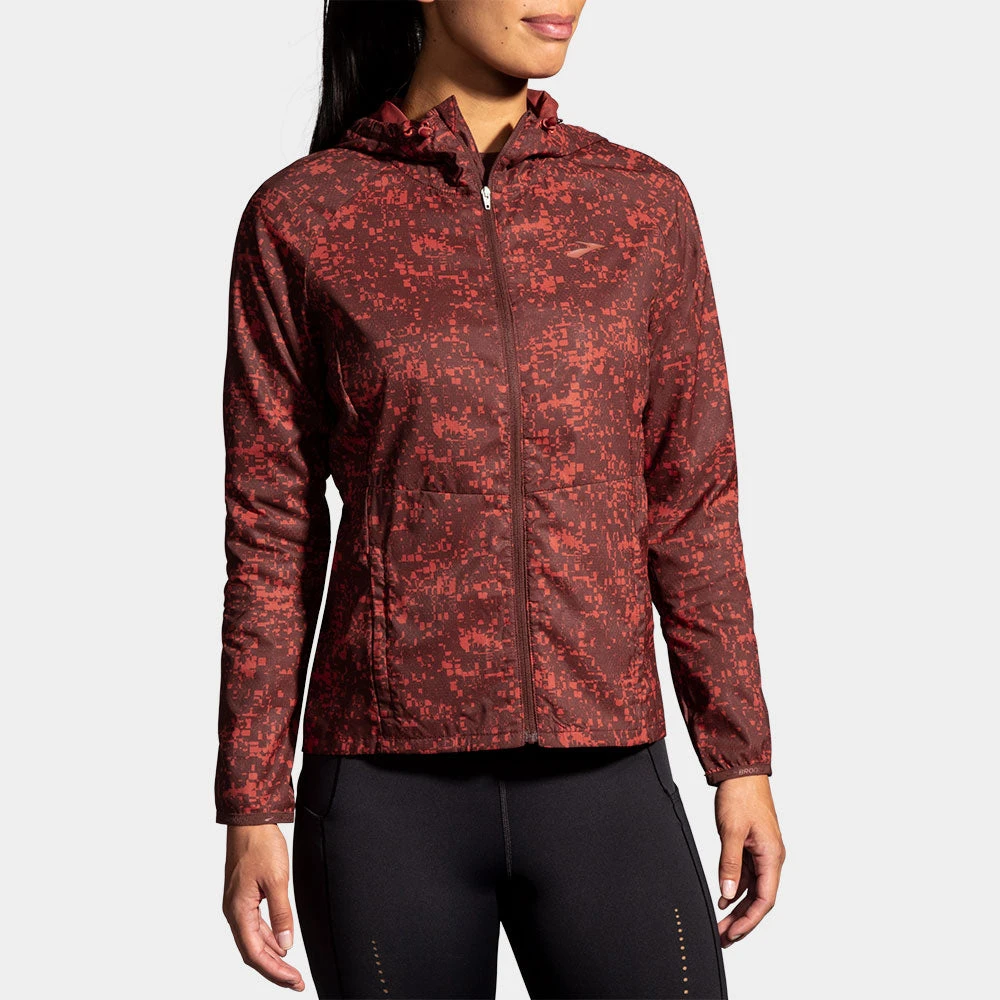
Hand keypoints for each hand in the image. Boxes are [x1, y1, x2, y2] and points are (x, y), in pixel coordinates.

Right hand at [222, 823, 305, 990]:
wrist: (250, 821)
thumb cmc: (260, 845)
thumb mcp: (277, 879)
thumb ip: (282, 913)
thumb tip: (287, 945)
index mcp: (239, 911)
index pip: (255, 953)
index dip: (275, 971)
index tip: (293, 981)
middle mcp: (235, 911)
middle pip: (253, 951)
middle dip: (274, 969)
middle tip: (295, 982)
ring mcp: (239, 904)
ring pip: (254, 939)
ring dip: (272, 956)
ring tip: (291, 970)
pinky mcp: (245, 896)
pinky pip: (256, 925)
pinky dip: (269, 938)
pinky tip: (281, 943)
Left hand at [713, 774, 784, 947]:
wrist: (741, 771)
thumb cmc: (740, 796)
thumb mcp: (731, 831)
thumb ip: (730, 863)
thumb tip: (727, 894)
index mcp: (772, 856)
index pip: (765, 899)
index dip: (749, 920)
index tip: (733, 934)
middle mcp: (771, 857)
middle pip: (759, 898)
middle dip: (743, 921)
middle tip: (725, 938)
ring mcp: (762, 852)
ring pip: (752, 889)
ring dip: (738, 907)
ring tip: (722, 925)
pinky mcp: (752, 847)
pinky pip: (746, 875)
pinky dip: (735, 889)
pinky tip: (723, 900)